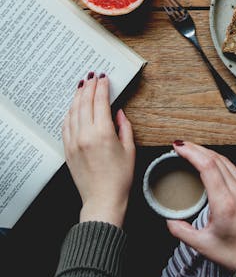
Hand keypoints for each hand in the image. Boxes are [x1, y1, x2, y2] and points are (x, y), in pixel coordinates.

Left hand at [62, 73, 135, 227]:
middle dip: (89, 87)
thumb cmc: (120, 178)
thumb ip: (124, 126)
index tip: (104, 77)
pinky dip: (70, 112)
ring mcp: (74, 142)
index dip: (102, 87)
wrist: (103, 199)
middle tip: (93, 76)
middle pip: (85, 103)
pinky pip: (66, 125)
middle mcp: (85, 135)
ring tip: (82, 86)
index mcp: (103, 133)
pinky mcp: (67, 150)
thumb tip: (118, 112)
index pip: (100, 101)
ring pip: (73, 112)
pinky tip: (73, 107)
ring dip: (78, 97)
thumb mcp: (129, 149)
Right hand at [167, 142, 235, 270]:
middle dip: (197, 149)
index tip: (178, 147)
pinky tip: (212, 166)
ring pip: (228, 163)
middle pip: (217, 159)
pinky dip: (222, 165)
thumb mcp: (203, 245)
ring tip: (193, 152)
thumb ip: (182, 231)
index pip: (208, 166)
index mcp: (226, 204)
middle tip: (181, 146)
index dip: (192, 153)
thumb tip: (169, 220)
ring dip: (209, 154)